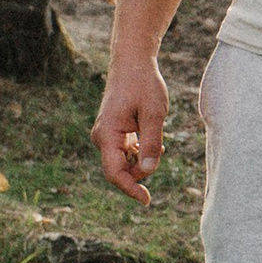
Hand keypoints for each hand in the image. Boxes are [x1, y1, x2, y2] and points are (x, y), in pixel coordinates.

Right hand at [92, 51, 167, 203]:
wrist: (132, 62)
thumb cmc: (143, 84)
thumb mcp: (154, 113)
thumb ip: (151, 143)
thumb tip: (149, 171)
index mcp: (107, 134)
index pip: (114, 173)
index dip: (131, 189)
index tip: (147, 200)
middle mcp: (102, 137)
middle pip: (119, 170)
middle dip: (139, 172)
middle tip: (159, 152)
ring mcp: (105, 134)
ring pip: (122, 162)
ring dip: (140, 161)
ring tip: (157, 141)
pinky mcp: (112, 131)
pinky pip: (123, 152)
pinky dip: (138, 152)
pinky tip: (151, 140)